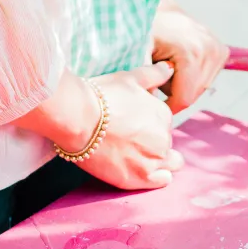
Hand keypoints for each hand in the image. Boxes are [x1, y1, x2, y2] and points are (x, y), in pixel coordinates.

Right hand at [85, 61, 184, 190]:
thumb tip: (169, 68)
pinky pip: (162, 180)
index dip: (148, 122)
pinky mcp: (141, 179)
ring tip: (135, 154)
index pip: (164, 122)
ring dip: (158, 160)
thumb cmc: (100, 95)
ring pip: (169, 164)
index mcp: (163, 114)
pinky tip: (138, 167)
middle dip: (152, 141)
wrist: (77, 118)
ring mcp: (154, 160)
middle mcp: (164, 138)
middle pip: (165, 143)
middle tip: (128, 137)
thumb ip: (153, 74)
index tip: (131, 122)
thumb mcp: (129, 78)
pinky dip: (155, 175)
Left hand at [151, 0, 229, 113]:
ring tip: (167, 66)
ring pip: (202, 87)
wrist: (158, 8)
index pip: (184, 98)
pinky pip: (208, 76)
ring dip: (184, 84)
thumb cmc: (145, 29)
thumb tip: (151, 101)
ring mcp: (218, 49)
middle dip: (175, 91)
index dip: (168, 105)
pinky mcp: (221, 50)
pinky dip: (193, 75)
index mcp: (191, 52)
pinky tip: (180, 62)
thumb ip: (144, 76)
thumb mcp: (139, 50)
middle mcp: (210, 50)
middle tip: (158, 75)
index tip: (153, 102)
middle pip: (194, 94)